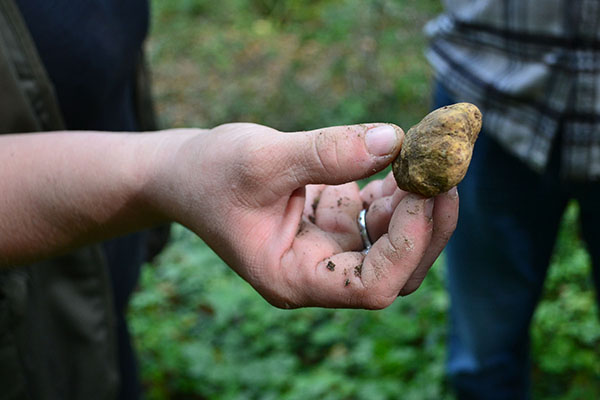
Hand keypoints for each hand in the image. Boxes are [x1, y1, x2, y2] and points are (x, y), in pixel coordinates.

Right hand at [150, 123, 457, 308]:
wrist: (186, 173)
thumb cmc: (208, 174)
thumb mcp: (261, 160)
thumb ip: (326, 152)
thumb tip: (393, 139)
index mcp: (293, 279)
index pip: (371, 286)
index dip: (406, 246)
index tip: (422, 193)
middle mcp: (317, 272)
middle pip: (395, 270)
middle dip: (425, 225)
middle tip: (443, 174)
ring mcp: (328, 248)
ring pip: (394, 243)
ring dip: (416, 203)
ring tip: (424, 156)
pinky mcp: (333, 223)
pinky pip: (379, 215)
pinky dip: (396, 190)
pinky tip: (400, 160)